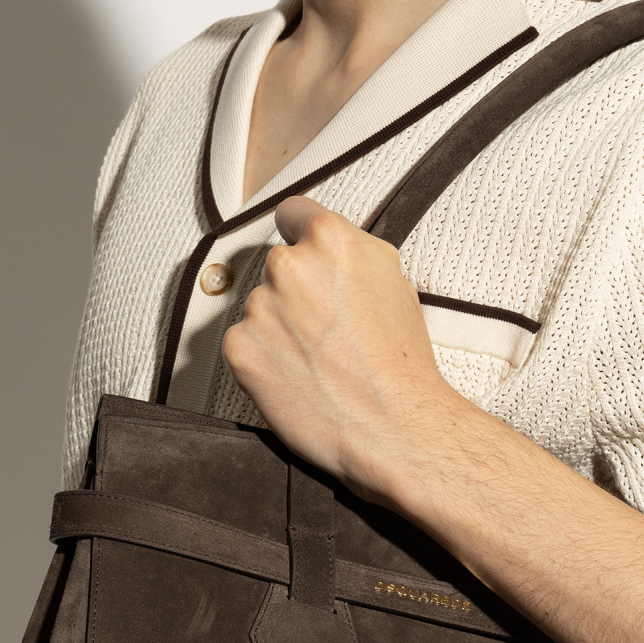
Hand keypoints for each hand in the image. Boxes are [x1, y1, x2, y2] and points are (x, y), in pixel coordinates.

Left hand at [222, 197, 466, 504]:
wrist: (395, 427)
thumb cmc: (404, 365)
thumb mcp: (396, 284)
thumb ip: (355, 258)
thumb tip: (333, 257)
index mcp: (331, 238)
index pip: (294, 215)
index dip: (302, 238)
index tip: (306, 259)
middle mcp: (288, 265)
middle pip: (279, 267)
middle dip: (296, 292)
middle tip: (327, 330)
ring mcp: (259, 307)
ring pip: (261, 308)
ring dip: (279, 328)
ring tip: (318, 362)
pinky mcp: (239, 348)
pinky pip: (243, 343)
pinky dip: (263, 360)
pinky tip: (297, 378)